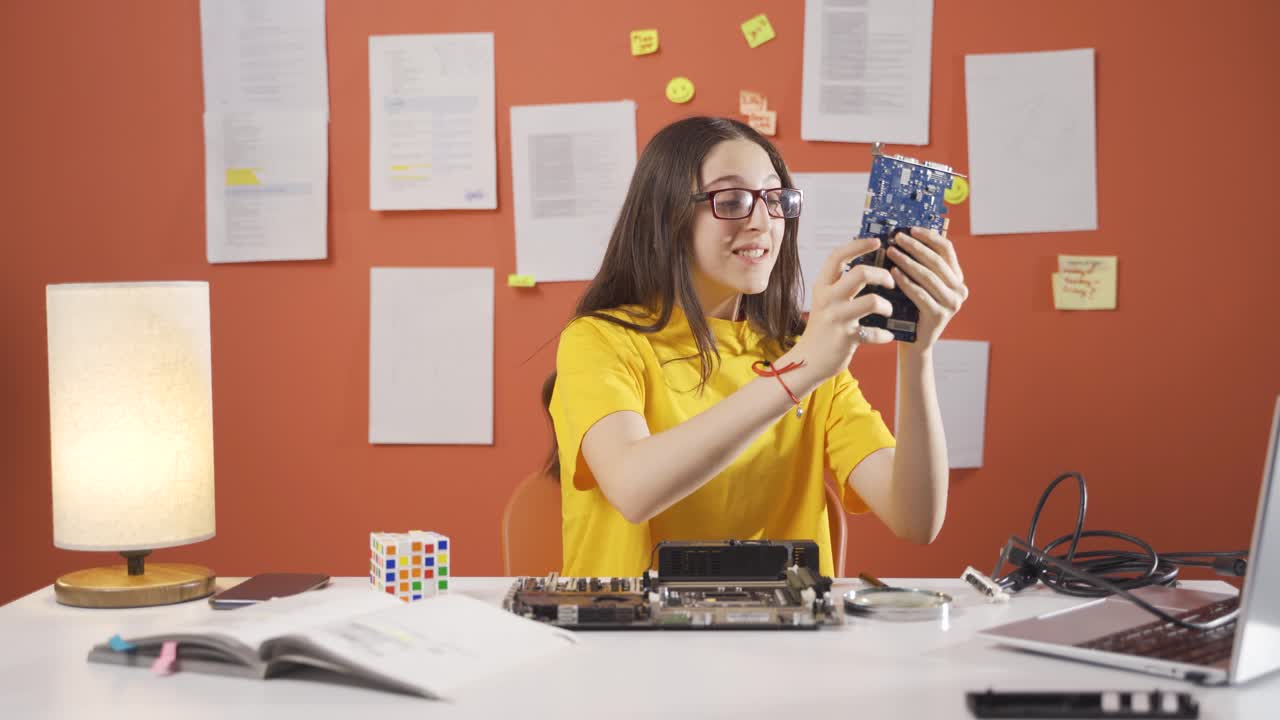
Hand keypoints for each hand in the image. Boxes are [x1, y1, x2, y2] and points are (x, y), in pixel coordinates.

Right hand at [786, 237, 895, 381]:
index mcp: (823, 286)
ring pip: (873, 301)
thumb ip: (842, 285)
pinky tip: (886, 335)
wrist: (807, 361)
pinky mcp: (846, 338)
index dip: (858, 245)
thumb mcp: (826, 301)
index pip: (838, 256)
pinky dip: (885, 334)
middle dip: (882, 274)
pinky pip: (874, 332)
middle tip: (890, 281)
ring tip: (888, 311)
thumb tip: (868, 267)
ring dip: (887, 305)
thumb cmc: (822, 329)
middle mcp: (828, 299)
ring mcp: (837, 318)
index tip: (877, 241)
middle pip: (860, 273)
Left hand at [886, 227, 967, 349]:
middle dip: (915, 247)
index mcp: (957, 278)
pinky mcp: (940, 315)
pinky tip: (893, 273)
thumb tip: (903, 236)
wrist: (913, 342)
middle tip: (897, 238)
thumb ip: (919, 264)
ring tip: (891, 252)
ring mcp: (952, 304)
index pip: (947, 250)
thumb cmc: (912, 309)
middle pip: (937, 261)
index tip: (911, 229)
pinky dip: (906, 281)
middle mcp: (959, 290)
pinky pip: (920, 294)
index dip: (930, 237)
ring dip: (908, 262)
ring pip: (928, 276)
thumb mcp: (919, 284)